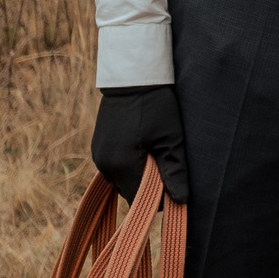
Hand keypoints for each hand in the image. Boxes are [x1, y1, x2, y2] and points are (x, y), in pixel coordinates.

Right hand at [92, 85, 190, 204]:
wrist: (132, 77)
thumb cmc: (155, 105)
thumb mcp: (170, 137)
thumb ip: (174, 170)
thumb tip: (180, 200)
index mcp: (121, 165)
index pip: (139, 199)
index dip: (158, 197)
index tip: (174, 185)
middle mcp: (104, 164)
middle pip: (128, 191)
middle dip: (148, 186)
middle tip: (167, 167)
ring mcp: (98, 155)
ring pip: (121, 179)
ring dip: (138, 175)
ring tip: (156, 154)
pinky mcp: (98, 146)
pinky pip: (114, 167)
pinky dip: (129, 165)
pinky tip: (143, 148)